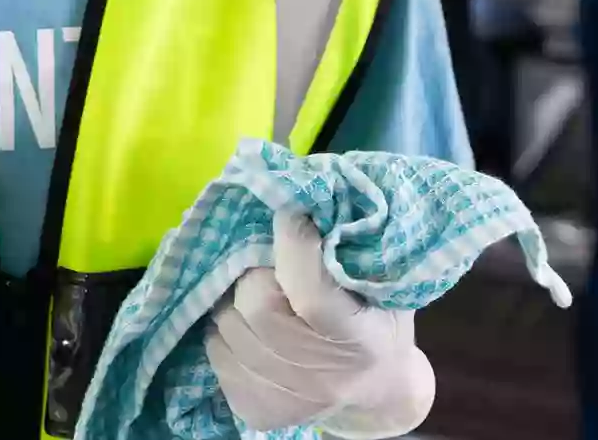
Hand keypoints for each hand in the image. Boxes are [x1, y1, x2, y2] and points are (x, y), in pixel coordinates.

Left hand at [205, 212, 433, 439]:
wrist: (377, 389)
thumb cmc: (377, 316)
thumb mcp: (381, 277)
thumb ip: (346, 239)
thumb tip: (299, 187)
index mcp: (363, 340)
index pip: (311, 291)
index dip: (292, 243)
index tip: (288, 212)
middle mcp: (324, 378)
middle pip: (257, 304)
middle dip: (256, 271)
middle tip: (269, 262)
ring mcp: (288, 399)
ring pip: (227, 324)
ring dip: (234, 298)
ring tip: (258, 290)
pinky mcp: (257, 410)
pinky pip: (216, 353)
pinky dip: (224, 330)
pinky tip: (249, 325)